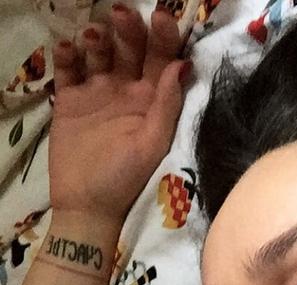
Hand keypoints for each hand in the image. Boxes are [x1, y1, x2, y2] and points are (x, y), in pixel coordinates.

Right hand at [49, 5, 190, 222]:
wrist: (87, 206)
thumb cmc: (126, 179)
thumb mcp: (151, 144)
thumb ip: (166, 105)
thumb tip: (183, 64)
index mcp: (151, 100)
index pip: (162, 60)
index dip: (164, 37)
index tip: (161, 17)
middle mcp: (126, 91)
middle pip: (130, 49)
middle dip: (129, 30)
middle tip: (121, 17)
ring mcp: (97, 93)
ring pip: (98, 53)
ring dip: (97, 39)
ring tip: (94, 37)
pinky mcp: (70, 100)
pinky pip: (68, 70)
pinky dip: (66, 56)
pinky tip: (66, 49)